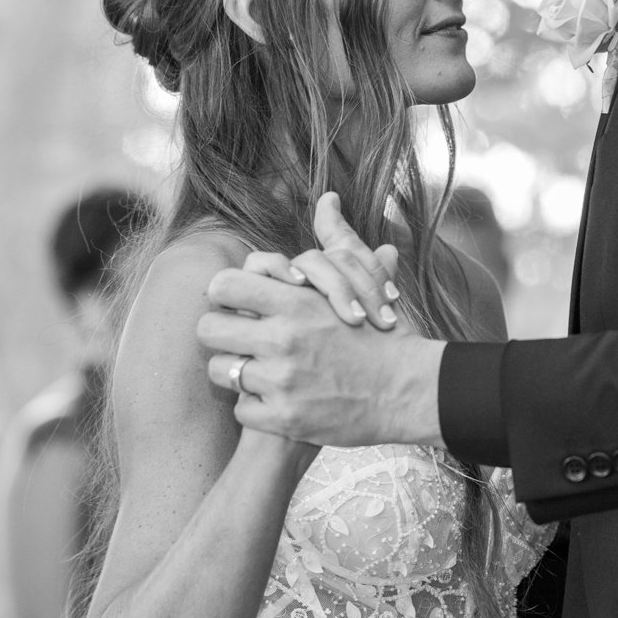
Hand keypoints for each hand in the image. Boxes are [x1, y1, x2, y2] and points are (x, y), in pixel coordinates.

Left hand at [197, 196, 441, 448]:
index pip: (222, 286)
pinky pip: (241, 411)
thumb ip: (338, 239)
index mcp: (296, 302)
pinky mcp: (285, 419)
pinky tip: (278, 402)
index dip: (224, 295)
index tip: (238, 306)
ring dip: (236, 373)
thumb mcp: (363, 279)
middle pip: (207, 330)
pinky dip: (256, 409)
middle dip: (221, 335)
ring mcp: (281, 381)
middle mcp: (283, 339)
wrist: (410, 391)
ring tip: (259, 373)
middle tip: (240, 342)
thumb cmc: (384, 334)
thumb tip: (328, 198)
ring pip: (220, 372)